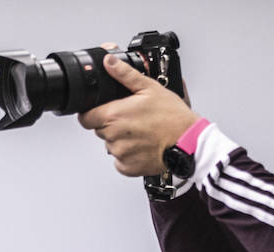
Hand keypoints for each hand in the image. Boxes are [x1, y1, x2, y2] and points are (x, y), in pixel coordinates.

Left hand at [77, 53, 198, 176]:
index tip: (103, 110)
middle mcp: (114, 137)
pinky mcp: (127, 168)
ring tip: (141, 132)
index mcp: (114, 115)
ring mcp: (120, 154)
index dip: (92, 112)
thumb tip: (109, 62)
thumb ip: (125, 74)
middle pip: (99, 130)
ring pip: (111, 145)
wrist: (188, 142)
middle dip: (110, 123)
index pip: (85, 118)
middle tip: (132, 118)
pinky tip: (142, 145)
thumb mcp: (149, 88)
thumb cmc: (172, 116)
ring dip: (120, 139)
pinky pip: (120, 161)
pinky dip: (128, 154)